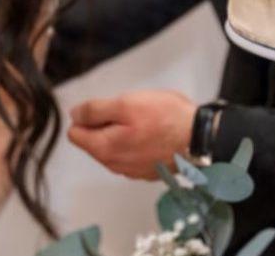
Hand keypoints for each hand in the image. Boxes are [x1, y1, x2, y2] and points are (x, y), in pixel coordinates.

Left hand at [67, 89, 196, 179]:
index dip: (88, 116)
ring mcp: (131, 171)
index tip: (108, 109)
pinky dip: (136, 143)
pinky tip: (153, 134)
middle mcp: (114, 165)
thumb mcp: (126, 104)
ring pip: (113, 147)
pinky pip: (131, 154)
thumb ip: (95, 110)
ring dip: (122, 133)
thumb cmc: (166, 119)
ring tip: (144, 122)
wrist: (200, 139)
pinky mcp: (147, 171)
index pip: (75, 134)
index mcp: (104, 149)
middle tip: (130, 113)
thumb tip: (75, 115)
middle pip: (94, 141)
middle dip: (106, 125)